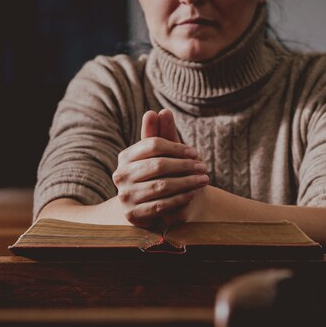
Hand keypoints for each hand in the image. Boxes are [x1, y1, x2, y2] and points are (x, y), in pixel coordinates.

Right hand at [112, 109, 208, 227]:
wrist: (149, 209)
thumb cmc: (159, 177)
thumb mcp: (160, 156)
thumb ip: (160, 135)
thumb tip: (159, 111)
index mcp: (125, 157)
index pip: (153, 145)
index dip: (177, 148)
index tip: (195, 152)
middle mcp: (120, 175)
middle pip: (158, 165)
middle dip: (185, 166)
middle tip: (204, 167)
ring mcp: (125, 196)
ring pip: (162, 185)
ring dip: (187, 182)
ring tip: (203, 180)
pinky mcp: (133, 214)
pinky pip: (161, 204)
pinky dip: (179, 198)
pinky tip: (192, 193)